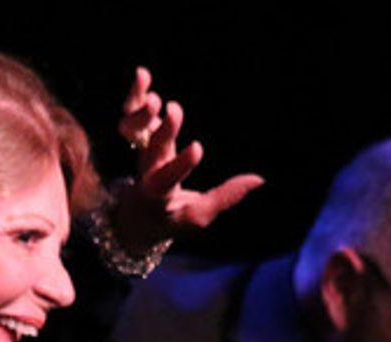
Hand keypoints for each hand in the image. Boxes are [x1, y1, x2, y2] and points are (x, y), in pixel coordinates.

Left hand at [111, 67, 263, 253]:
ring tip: (155, 96)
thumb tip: (259, 179)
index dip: (181, 164)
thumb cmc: (171, 218)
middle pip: (150, 150)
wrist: (134, 214)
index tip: (198, 147)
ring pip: (134, 131)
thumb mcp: (197, 215)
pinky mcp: (140, 137)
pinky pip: (131, 115)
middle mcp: (146, 170)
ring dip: (142, 112)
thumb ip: (225, 197)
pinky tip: (142, 74)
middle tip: (175, 110)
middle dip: (163, 130)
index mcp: (158, 193)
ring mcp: (141, 151)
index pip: (168, 179)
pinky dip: (135, 95)